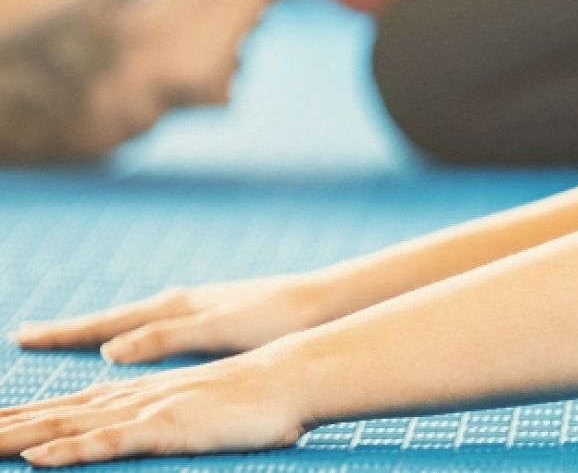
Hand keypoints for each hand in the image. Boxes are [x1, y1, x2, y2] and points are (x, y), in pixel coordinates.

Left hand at [0, 355, 309, 466]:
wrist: (292, 375)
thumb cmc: (255, 398)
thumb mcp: (199, 410)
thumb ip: (165, 419)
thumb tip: (141, 433)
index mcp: (135, 395)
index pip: (65, 408)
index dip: (21, 418)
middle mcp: (129, 398)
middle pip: (51, 414)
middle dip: (4, 425)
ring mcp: (145, 410)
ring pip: (67, 426)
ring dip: (17, 436)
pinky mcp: (166, 426)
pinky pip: (110, 441)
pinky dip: (72, 449)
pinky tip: (39, 458)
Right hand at [11, 274, 356, 363]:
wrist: (323, 304)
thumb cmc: (276, 319)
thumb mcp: (218, 330)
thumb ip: (166, 338)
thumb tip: (110, 351)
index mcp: (175, 309)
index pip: (106, 323)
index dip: (66, 334)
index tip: (24, 336)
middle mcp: (179, 305)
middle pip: (112, 318)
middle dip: (70, 330)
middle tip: (26, 335)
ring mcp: (197, 308)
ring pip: (134, 319)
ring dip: (99, 329)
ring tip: (69, 336)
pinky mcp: (216, 315)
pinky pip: (160, 323)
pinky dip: (136, 330)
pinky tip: (136, 337)